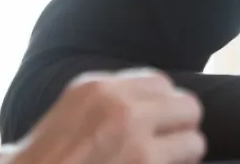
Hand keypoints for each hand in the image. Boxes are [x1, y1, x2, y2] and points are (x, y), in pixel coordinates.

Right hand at [5, 69, 204, 163]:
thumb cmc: (45, 159)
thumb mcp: (73, 113)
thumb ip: (111, 102)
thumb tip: (157, 105)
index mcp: (98, 88)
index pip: (160, 84)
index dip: (164, 108)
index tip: (158, 125)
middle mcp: (119, 106)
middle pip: (185, 105)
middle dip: (181, 128)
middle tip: (168, 147)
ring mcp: (134, 138)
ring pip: (194, 138)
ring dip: (184, 154)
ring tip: (166, 163)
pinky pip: (188, 160)